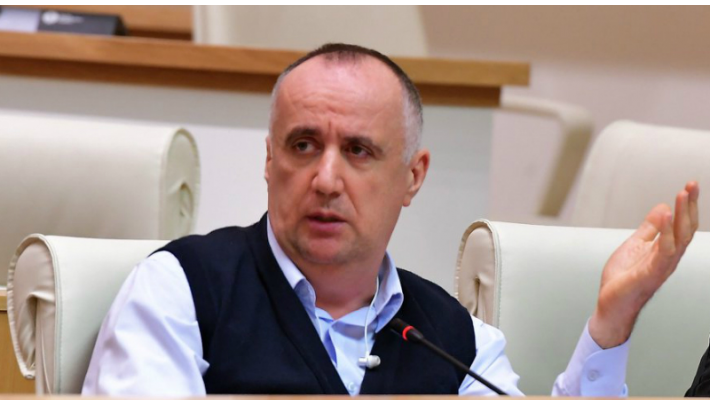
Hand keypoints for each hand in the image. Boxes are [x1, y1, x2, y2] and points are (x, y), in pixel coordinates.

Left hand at [589, 181, 698, 347]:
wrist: (611, 304)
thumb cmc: (623, 279)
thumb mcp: (635, 245)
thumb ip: (649, 229)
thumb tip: (662, 207)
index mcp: (666, 250)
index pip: (682, 225)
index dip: (688, 206)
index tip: (691, 186)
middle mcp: (669, 258)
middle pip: (686, 229)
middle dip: (690, 206)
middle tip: (692, 185)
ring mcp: (661, 266)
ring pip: (679, 238)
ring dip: (682, 215)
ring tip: (682, 194)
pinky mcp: (650, 273)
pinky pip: (663, 251)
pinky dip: (665, 232)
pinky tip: (664, 215)